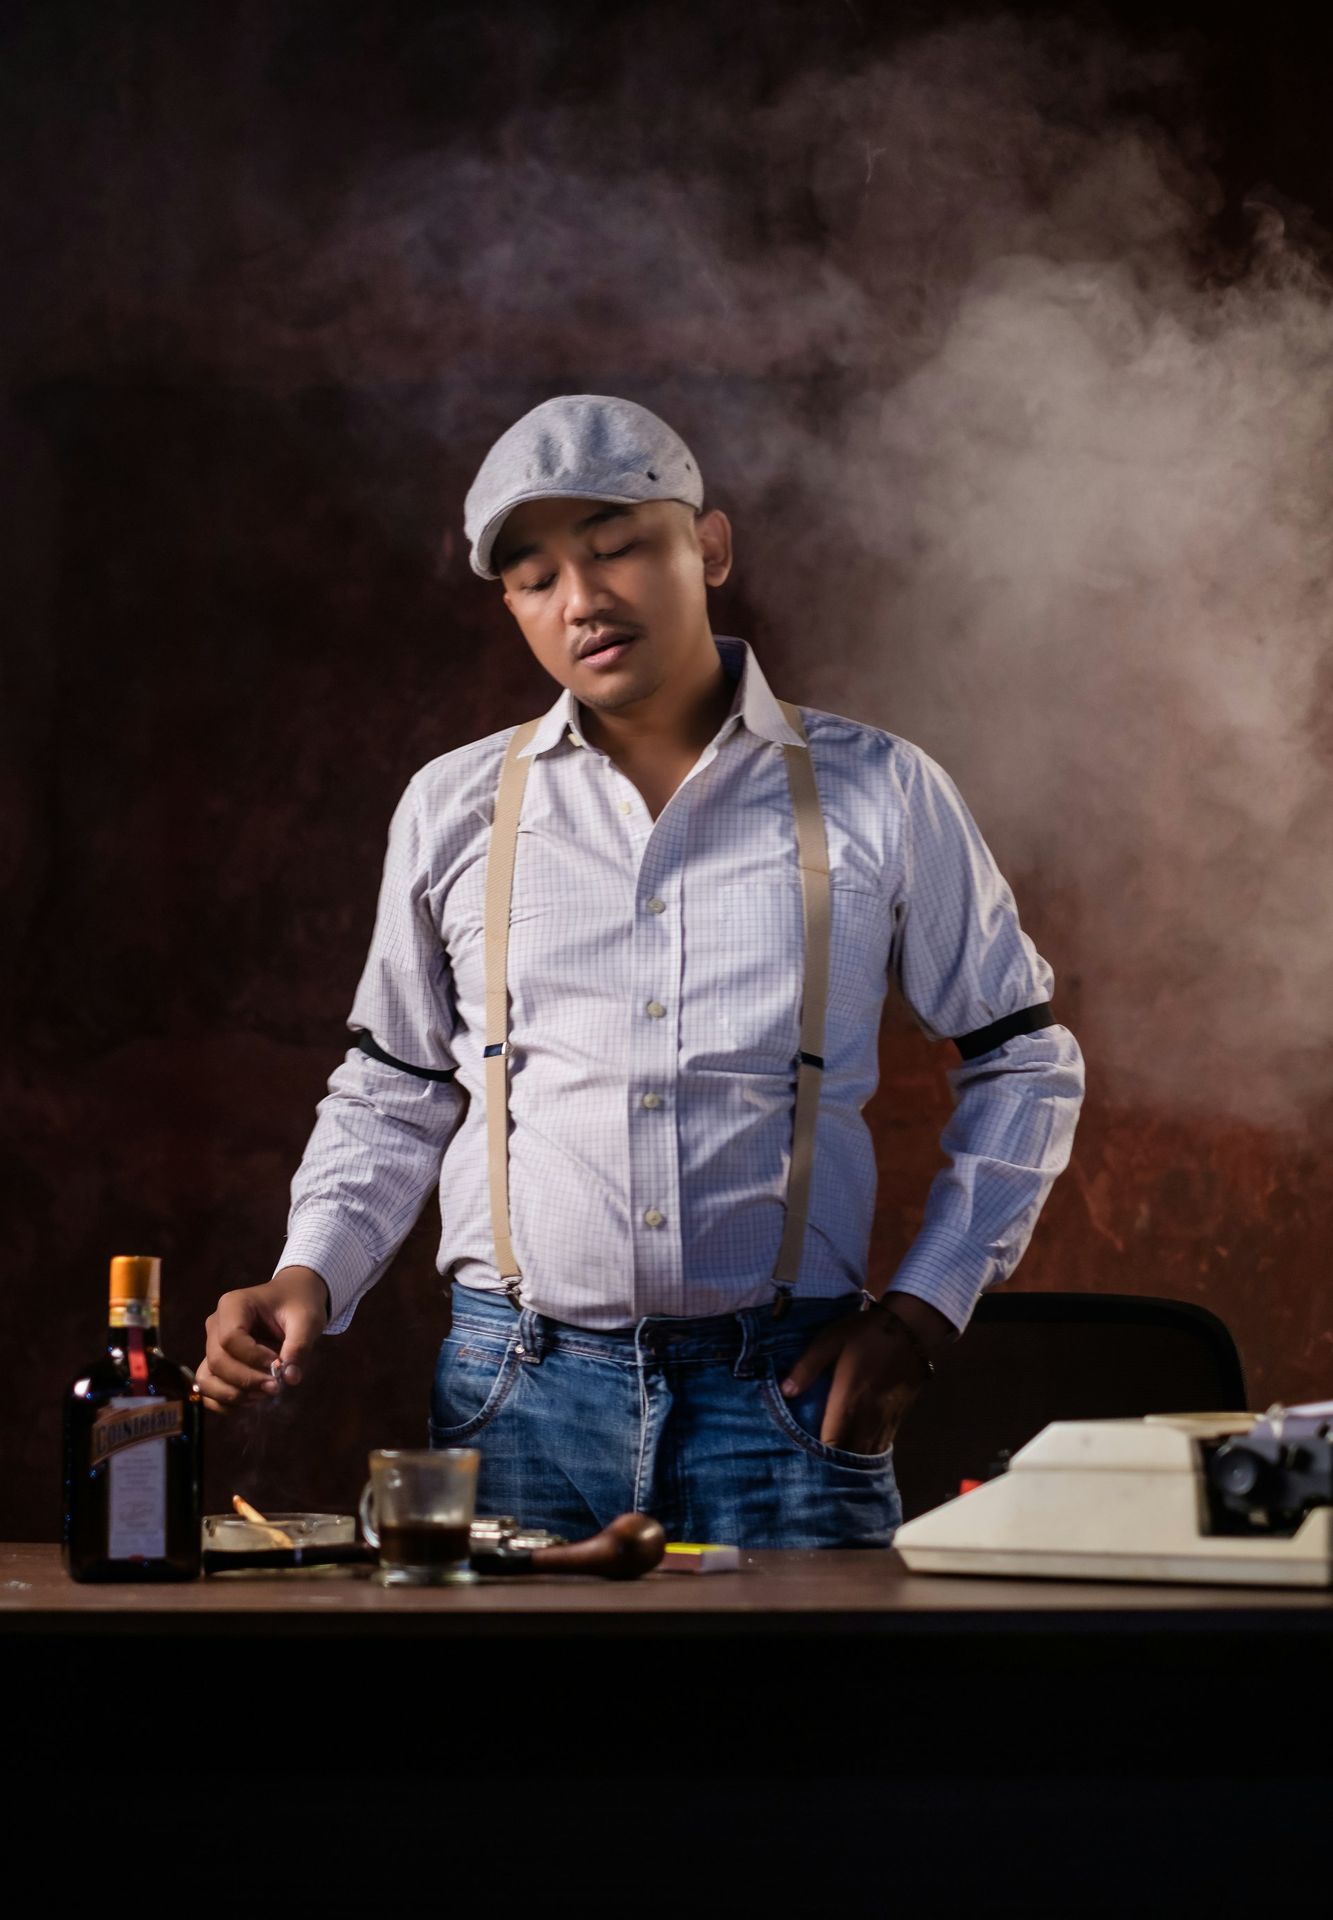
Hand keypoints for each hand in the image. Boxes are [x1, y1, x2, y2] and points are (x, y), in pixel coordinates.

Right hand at [195, 1265, 329, 1413]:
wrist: (294, 1298)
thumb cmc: (299, 1305)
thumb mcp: (307, 1320)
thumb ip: (299, 1347)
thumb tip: (290, 1379)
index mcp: (233, 1305)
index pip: (231, 1338)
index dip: (253, 1358)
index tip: (278, 1364)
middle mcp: (216, 1324)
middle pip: (217, 1361)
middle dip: (246, 1380)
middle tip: (276, 1387)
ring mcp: (212, 1344)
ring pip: (206, 1378)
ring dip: (233, 1394)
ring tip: (263, 1394)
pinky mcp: (216, 1362)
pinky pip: (208, 1388)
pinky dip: (225, 1401)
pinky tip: (252, 1400)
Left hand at [780, 1295, 954, 1453]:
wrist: (912, 1328)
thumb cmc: (866, 1333)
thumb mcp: (829, 1341)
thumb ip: (807, 1367)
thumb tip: (785, 1391)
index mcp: (848, 1402)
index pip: (831, 1443)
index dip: (816, 1454)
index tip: (802, 1454)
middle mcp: (868, 1418)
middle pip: (850, 1456)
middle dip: (833, 1462)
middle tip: (815, 1461)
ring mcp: (885, 1420)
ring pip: (867, 1454)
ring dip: (852, 1460)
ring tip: (835, 1463)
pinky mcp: (898, 1417)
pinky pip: (882, 1445)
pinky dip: (868, 1451)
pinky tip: (857, 1450)